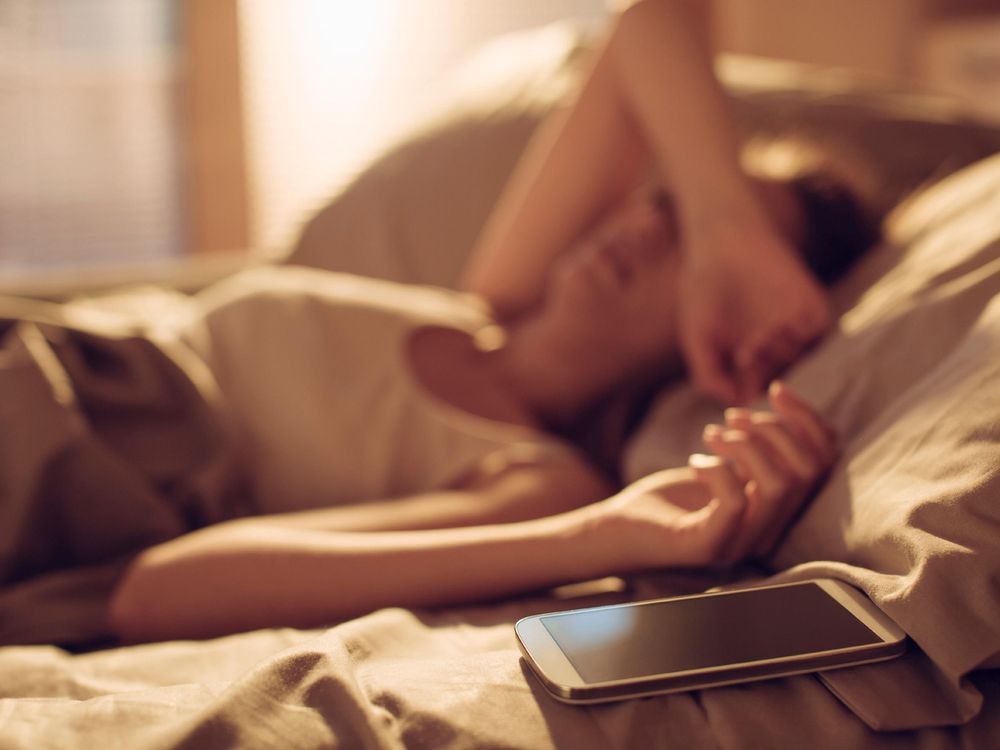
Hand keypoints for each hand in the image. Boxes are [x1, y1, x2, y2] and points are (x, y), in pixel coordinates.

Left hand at [595, 382, 834, 569]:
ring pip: (780, 485)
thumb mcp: (724, 468)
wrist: (618, 534)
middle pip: (809, 471)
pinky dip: (718, 469)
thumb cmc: (670, 499)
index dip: (808, 419)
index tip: (775, 388)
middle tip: (731, 418)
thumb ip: (757, 452)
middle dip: (775, 429)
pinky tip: (695, 463)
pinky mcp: (707, 547)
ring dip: (747, 445)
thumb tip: (782, 408)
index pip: (825, 463)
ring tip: (711, 437)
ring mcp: (740, 543)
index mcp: (778, 511)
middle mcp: (768, 532)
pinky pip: (735, 503)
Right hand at [678, 226, 830, 404]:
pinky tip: (773, 327)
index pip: (751, 388)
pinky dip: (799, 338)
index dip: (743, 390)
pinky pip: (816, 336)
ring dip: (777, 358)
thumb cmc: (703, 288)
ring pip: (797, 360)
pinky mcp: (811, 309)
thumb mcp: (697, 337)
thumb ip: (709, 374)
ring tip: (753, 342)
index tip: (734, 385)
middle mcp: (771, 345)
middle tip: (743, 363)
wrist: (724, 241)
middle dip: (762, 377)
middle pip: (777, 379)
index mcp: (743, 355)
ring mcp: (792, 328)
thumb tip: (735, 402)